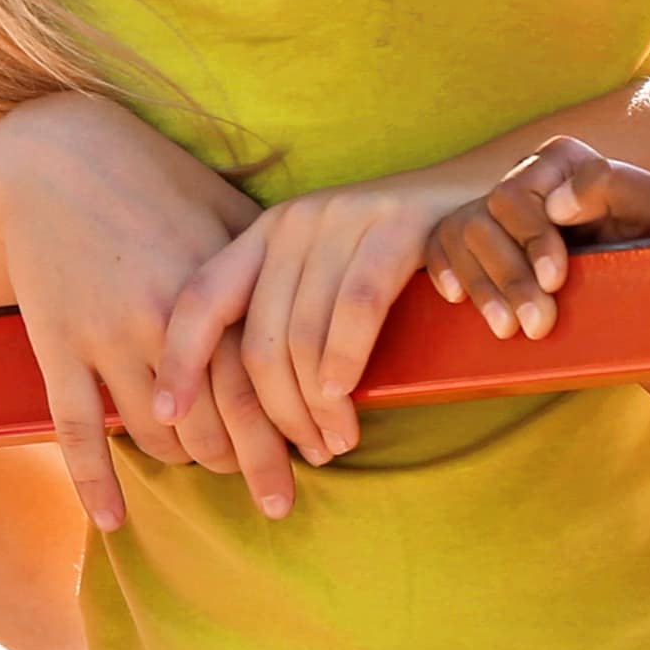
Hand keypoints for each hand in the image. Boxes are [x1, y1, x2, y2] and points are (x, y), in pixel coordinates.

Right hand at [0, 93, 288, 532]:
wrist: (53, 156)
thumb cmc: (152, 178)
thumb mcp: (222, 206)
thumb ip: (269, 260)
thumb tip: (329, 301)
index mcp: (209, 287)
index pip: (262, 384)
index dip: (292, 429)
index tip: (320, 456)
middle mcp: (158, 322)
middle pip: (215, 425)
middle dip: (251, 465)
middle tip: (277, 490)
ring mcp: (102, 339)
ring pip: (156, 438)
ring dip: (189, 466)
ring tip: (212, 470)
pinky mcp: (56, 348)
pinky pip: (76, 432)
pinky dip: (96, 483)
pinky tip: (115, 521)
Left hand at [154, 177, 482, 467]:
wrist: (483, 193)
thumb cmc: (401, 255)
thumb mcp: (328, 274)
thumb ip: (287, 316)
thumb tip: (244, 409)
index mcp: (266, 233)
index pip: (201, 298)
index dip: (178, 358)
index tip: (165, 414)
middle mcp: (297, 221)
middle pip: (257, 339)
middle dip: (273, 413)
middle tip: (303, 456)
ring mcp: (346, 219)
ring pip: (303, 334)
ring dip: (315, 406)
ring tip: (334, 444)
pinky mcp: (397, 225)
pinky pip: (355, 310)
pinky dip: (344, 364)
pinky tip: (346, 403)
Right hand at [423, 140, 649, 339]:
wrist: (642, 278)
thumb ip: (617, 186)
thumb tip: (557, 202)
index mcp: (562, 160)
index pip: (522, 191)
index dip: (534, 237)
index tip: (556, 279)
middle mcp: (524, 177)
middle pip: (488, 214)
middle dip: (512, 275)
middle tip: (538, 324)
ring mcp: (495, 207)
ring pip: (462, 233)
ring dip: (484, 286)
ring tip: (509, 330)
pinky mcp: (475, 236)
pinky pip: (439, 243)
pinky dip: (444, 268)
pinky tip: (458, 297)